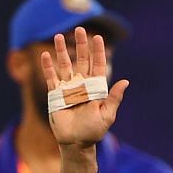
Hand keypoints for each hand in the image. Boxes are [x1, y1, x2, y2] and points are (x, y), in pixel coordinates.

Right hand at [40, 27, 130, 148]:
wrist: (76, 143)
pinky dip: (48, 67)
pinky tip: (46, 55)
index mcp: (96, 88)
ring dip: (61, 50)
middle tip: (79, 29)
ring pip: (65, 65)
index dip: (98, 52)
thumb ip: (114, 98)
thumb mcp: (106, 115)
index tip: (98, 38)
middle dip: (80, 45)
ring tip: (59, 36)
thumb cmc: (93, 131)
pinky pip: (51, 77)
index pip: (98, 65)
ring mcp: (68, 88)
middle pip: (81, 60)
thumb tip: (126, 82)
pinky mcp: (55, 94)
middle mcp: (82, 84)